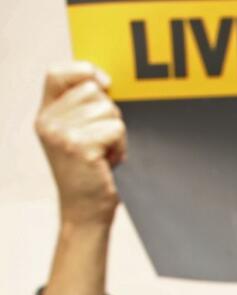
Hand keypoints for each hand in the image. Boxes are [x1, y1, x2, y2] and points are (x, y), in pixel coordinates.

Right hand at [35, 61, 125, 230]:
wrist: (85, 211)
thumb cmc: (89, 173)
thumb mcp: (78, 135)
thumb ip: (83, 108)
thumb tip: (103, 80)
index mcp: (46, 115)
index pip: (57, 72)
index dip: (84, 71)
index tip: (104, 84)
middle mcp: (48, 121)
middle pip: (93, 90)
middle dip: (109, 113)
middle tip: (103, 140)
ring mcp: (60, 133)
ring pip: (108, 110)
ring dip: (116, 133)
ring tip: (105, 153)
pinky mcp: (78, 146)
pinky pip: (116, 128)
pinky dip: (121, 146)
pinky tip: (109, 162)